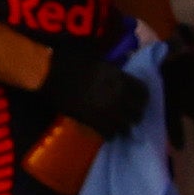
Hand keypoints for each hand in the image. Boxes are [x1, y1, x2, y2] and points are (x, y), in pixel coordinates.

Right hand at [31, 40, 146, 140]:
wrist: (50, 73)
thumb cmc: (72, 60)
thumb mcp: (99, 60)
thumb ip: (114, 72)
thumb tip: (123, 76)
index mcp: (120, 79)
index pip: (143, 93)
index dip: (142, 97)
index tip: (138, 99)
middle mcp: (118, 97)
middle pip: (137, 113)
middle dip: (134, 113)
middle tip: (129, 113)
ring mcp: (107, 112)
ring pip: (125, 127)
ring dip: (123, 125)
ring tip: (118, 124)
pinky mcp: (93, 123)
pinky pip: (109, 134)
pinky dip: (110, 133)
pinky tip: (106, 130)